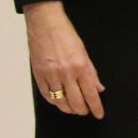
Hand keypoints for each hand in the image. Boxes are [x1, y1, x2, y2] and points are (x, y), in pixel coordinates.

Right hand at [25, 0, 105, 117]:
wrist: (45, 22)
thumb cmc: (65, 33)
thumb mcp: (84, 51)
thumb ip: (91, 72)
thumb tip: (99, 88)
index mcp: (80, 66)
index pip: (91, 94)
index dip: (96, 107)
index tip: (99, 114)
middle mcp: (66, 73)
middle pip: (76, 102)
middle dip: (83, 110)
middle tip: (86, 111)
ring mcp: (51, 75)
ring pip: (60, 102)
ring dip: (69, 109)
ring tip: (74, 108)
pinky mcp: (39, 75)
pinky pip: (47, 95)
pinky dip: (54, 102)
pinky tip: (59, 101)